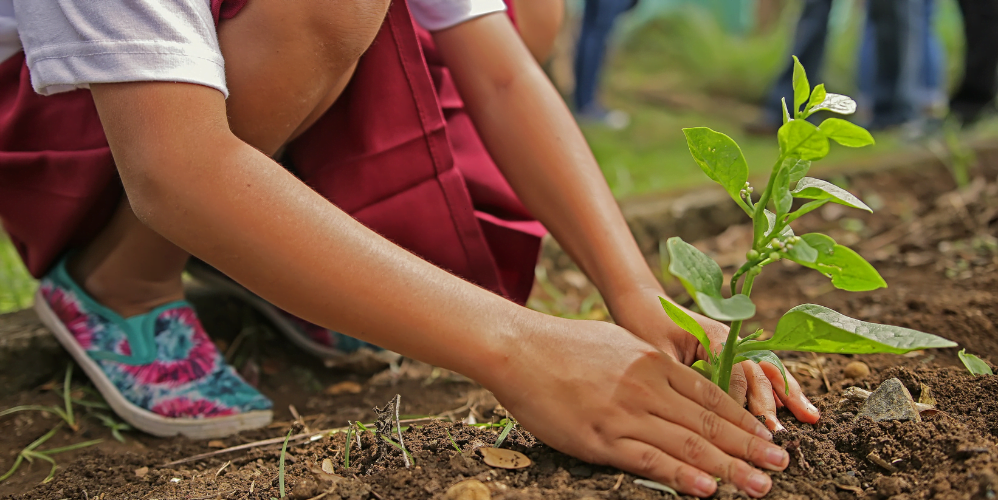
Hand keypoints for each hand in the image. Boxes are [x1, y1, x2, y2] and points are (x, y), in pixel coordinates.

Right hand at [484, 314, 789, 497]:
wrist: (519, 348)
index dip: (744, 420)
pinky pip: (649, 460)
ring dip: (730, 467)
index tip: (768, 436)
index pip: (711, 397)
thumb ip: (651, 365)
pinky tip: (708, 488)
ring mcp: (625, 413)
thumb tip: (676, 381)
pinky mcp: (600, 438)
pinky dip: (682, 476)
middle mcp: (648, 387)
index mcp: (654, 363)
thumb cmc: (565, 345)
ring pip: (688, 445)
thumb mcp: (619, 344)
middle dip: (749, 447)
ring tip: (760, 484)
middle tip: (781, 465)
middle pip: (709, 423)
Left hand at [606, 286, 819, 430]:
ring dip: (788, 395)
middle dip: (770, 404)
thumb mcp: (657, 353)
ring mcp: (735, 345)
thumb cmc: (645, 327)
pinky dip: (780, 389)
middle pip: (757, 372)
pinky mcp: (733, 353)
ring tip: (810, 418)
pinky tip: (796, 406)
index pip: (736, 372)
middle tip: (778, 433)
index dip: (740, 401)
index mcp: (714, 336)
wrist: (643, 303)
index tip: (744, 428)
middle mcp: (731, 339)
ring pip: (767, 371)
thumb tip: (695, 412)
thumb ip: (680, 376)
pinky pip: (761, 371)